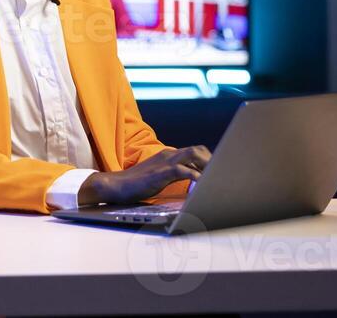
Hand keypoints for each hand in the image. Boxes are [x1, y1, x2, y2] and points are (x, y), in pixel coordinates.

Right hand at [77, 146, 210, 205]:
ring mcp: (164, 162)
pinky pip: (182, 170)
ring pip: (193, 154)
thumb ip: (175, 175)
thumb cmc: (137, 184)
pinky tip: (202, 185)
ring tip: (215, 178)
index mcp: (168, 155)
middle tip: (220, 175)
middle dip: (211, 161)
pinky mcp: (160, 172)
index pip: (194, 151)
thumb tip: (193, 181)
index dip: (208, 160)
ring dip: (206, 165)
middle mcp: (168, 155)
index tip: (218, 171)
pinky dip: (195, 177)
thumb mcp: (160, 176)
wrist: (117, 186)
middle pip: (197, 150)